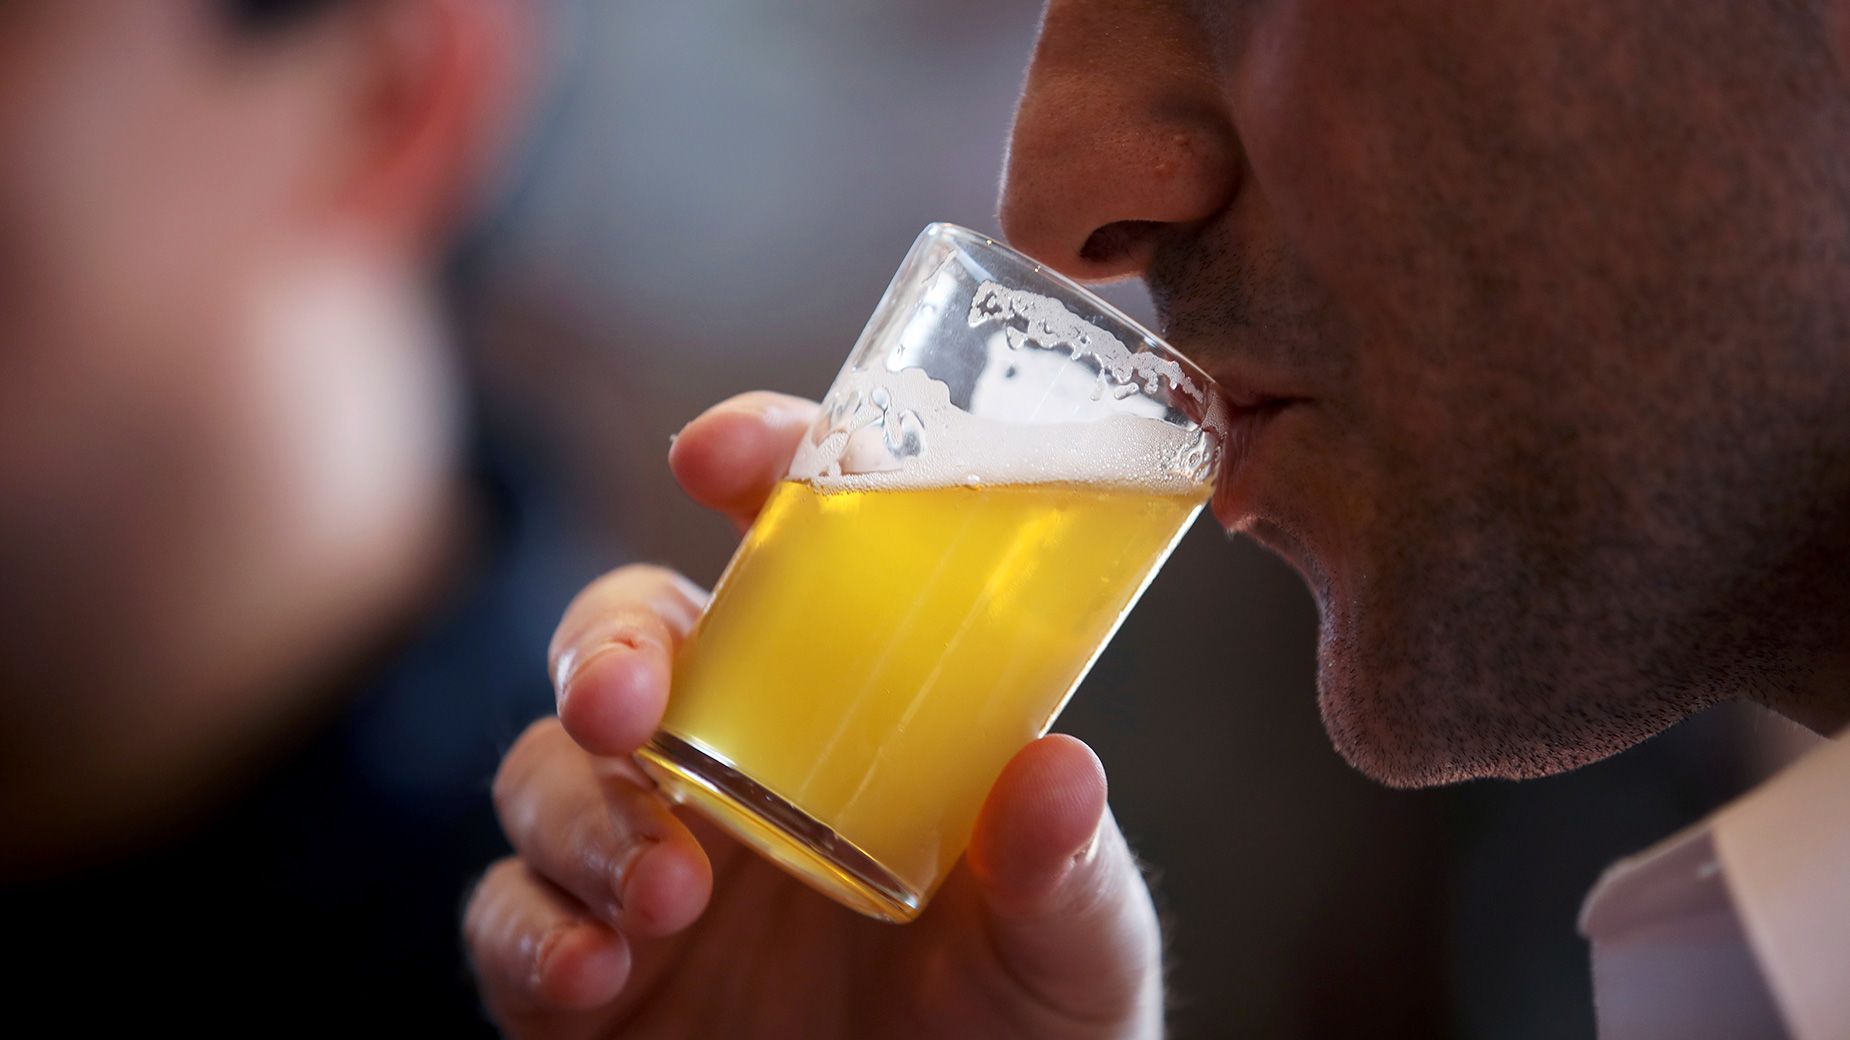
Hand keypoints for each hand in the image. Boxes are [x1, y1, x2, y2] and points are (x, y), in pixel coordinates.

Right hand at [465, 392, 1164, 1038]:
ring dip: (580, 811)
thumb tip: (1059, 770)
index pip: (788, 554)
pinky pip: (502, 921)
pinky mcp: (577, 980)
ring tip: (666, 893)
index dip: (747, 470)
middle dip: (605, 647)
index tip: (719, 458)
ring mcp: (643, 867)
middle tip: (628, 702)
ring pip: (542, 772)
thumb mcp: (1070, 946)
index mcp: (852, 715)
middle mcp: (733, 767)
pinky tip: (595, 970)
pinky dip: (529, 930)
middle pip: (624, 640)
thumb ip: (1062, 871)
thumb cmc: (1024, 1030)